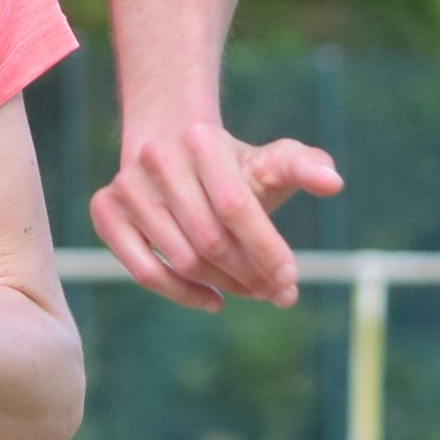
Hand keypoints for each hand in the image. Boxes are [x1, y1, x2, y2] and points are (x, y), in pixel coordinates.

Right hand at [90, 123, 341, 310]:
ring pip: (182, 260)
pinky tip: (213, 300)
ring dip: (223, 285)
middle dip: (249, 274)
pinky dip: (182, 294)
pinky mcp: (105, 210)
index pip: (236, 206)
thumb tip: (334, 182)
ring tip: (249, 290)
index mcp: (201, 139)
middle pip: (210, 240)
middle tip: (275, 292)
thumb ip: (305, 167)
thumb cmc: (233, 168)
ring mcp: (126, 185)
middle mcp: (157, 157)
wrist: (172, 151)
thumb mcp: (272, 162)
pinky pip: (144, 271)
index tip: (291, 279)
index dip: (266, 248)